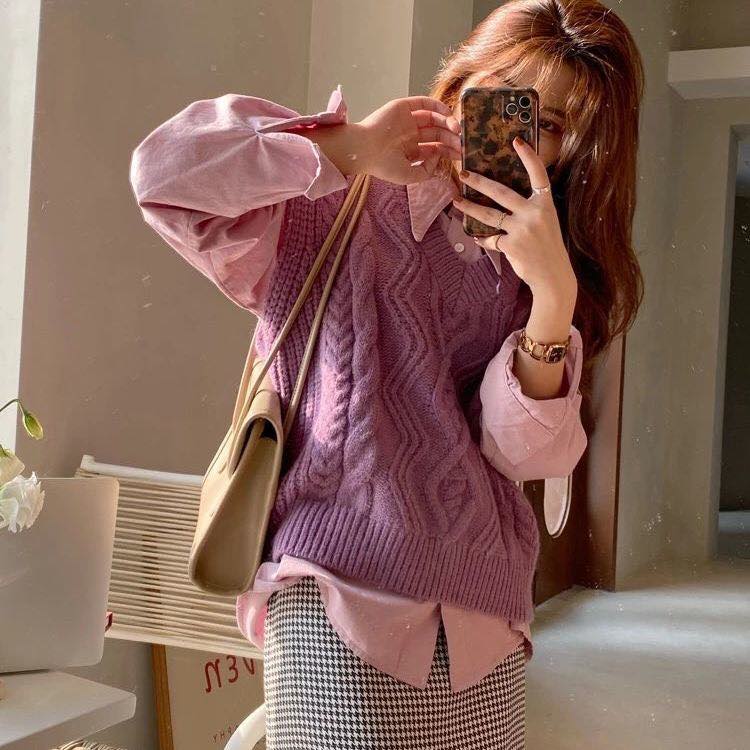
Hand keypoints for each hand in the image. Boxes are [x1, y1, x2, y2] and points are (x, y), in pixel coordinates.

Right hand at [354, 96, 460, 184]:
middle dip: (451, 139)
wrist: (364, 149)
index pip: (434, 148)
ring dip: (447, 123)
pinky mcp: (404, 107)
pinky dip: (438, 107)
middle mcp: (410, 134)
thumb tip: (438, 158)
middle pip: (437, 134)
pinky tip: (448, 116)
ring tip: (457, 130)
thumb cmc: (382, 165)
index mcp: (410, 151)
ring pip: (434, 119)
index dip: (448, 151)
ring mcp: (407, 120)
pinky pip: (425, 103)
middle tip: (463, 143)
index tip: (461, 155)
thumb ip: (425, 171)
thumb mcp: (408, 176)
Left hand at [453, 136, 576, 300]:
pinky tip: (478, 238)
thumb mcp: (546, 221)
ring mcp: (522, 229)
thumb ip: (530, 208)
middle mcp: (534, 213)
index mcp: (546, 203)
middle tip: (464, 173)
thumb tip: (502, 198)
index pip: (538, 174)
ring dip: (470, 207)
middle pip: (501, 192)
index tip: (516, 140)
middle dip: (480, 182)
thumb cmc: (548, 247)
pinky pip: (490, 238)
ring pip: (489, 215)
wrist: (553, 275)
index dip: (528, 156)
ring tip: (456, 200)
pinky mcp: (511, 245)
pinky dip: (484, 239)